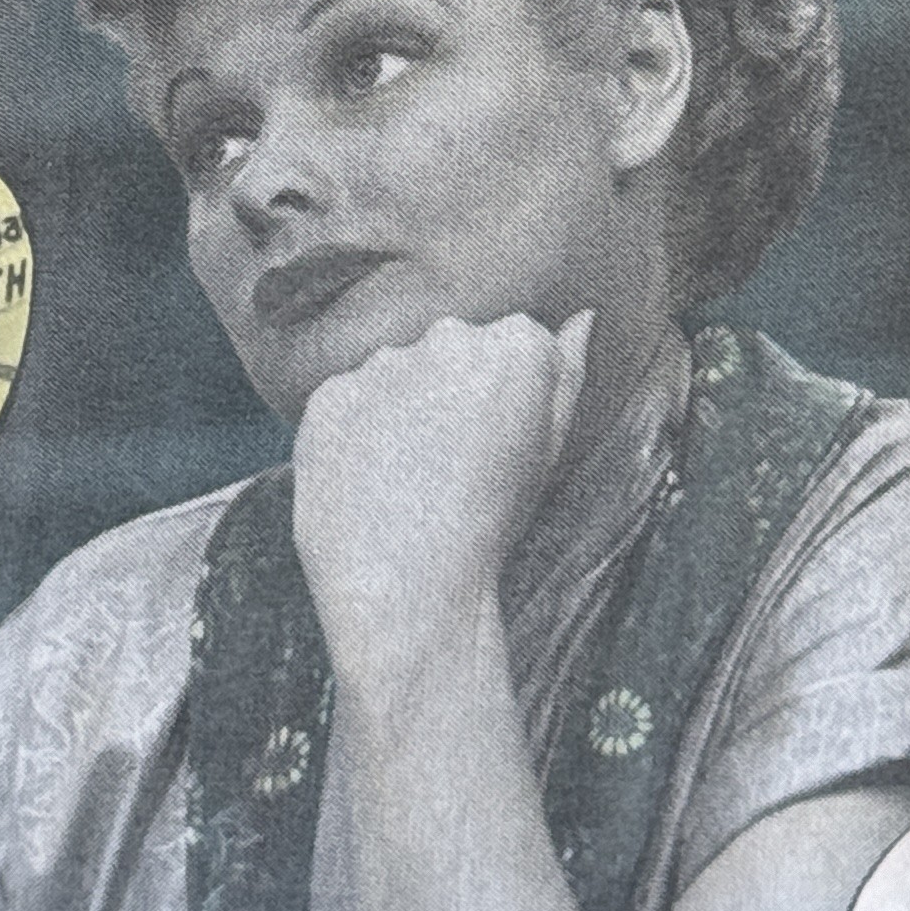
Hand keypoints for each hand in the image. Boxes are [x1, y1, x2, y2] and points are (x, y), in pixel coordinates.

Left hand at [293, 308, 589, 688]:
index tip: (496, 444)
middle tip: (448, 464)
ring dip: (399, 410)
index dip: (503, 400)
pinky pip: (345, 402)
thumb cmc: (492, 528)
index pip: (512, 346)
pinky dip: (353, 434)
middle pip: (450, 351)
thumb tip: (582, 318)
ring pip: (394, 374)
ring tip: (405, 481)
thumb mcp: (549, 453)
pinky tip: (366, 483)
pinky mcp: (328, 394)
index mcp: (517, 344)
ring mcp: (381, 363)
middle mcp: (448, 336)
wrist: (411, 592)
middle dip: (449, 392)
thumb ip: (566, 373)